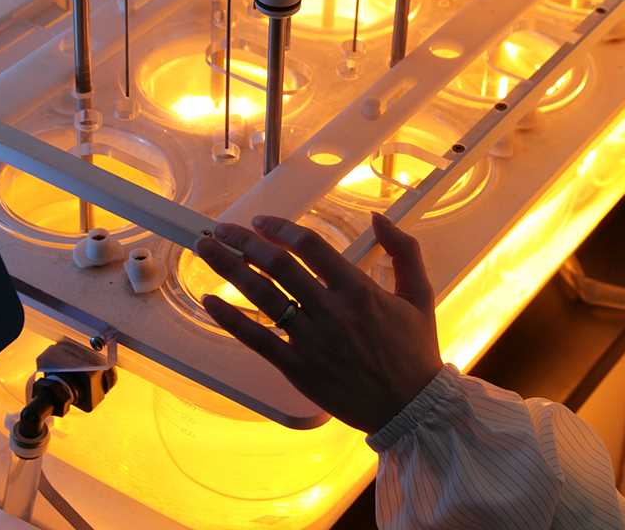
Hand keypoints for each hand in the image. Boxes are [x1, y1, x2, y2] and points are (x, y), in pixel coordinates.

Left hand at [195, 213, 443, 434]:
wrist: (409, 407)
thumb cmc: (415, 350)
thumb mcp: (420, 294)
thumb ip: (404, 251)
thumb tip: (379, 218)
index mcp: (359, 289)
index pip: (310, 246)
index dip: (281, 228)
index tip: (261, 221)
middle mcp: (330, 311)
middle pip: (278, 266)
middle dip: (244, 242)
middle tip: (221, 229)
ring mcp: (310, 341)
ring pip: (262, 296)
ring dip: (229, 268)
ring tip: (205, 249)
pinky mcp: (297, 368)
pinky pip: (257, 339)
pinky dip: (230, 318)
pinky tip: (209, 301)